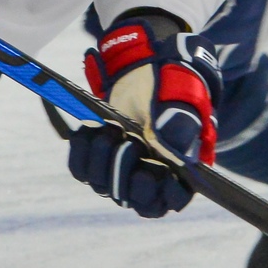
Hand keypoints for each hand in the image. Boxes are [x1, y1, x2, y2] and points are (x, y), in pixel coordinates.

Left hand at [67, 14, 221, 217]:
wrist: (145, 67)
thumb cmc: (173, 83)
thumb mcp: (185, 95)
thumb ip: (182, 120)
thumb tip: (169, 145)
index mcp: (180, 169)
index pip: (172, 200)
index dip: (163, 194)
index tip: (153, 170)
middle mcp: (150, 177)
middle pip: (134, 199)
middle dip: (126, 172)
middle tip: (130, 142)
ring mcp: (121, 170)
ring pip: (104, 186)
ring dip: (103, 158)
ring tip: (112, 127)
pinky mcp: (97, 159)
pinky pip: (81, 169)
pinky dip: (83, 150)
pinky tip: (92, 128)